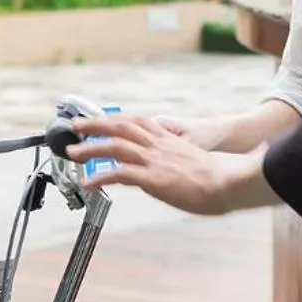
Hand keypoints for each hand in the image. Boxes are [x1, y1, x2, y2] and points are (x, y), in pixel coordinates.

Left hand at [64, 114, 279, 215]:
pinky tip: (88, 183)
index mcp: (169, 140)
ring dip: (90, 148)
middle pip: (122, 126)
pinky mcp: (153, 177)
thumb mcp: (193, 163)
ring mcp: (154, 160)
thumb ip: (175, 164)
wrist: (229, 182)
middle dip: (96, 124)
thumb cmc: (219, 178)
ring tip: (73, 153)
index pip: (137, 122)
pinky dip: (100, 176)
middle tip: (77, 125)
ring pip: (115, 146)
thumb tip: (166, 174)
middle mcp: (159, 145)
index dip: (117, 119)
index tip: (101, 119)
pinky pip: (119, 174)